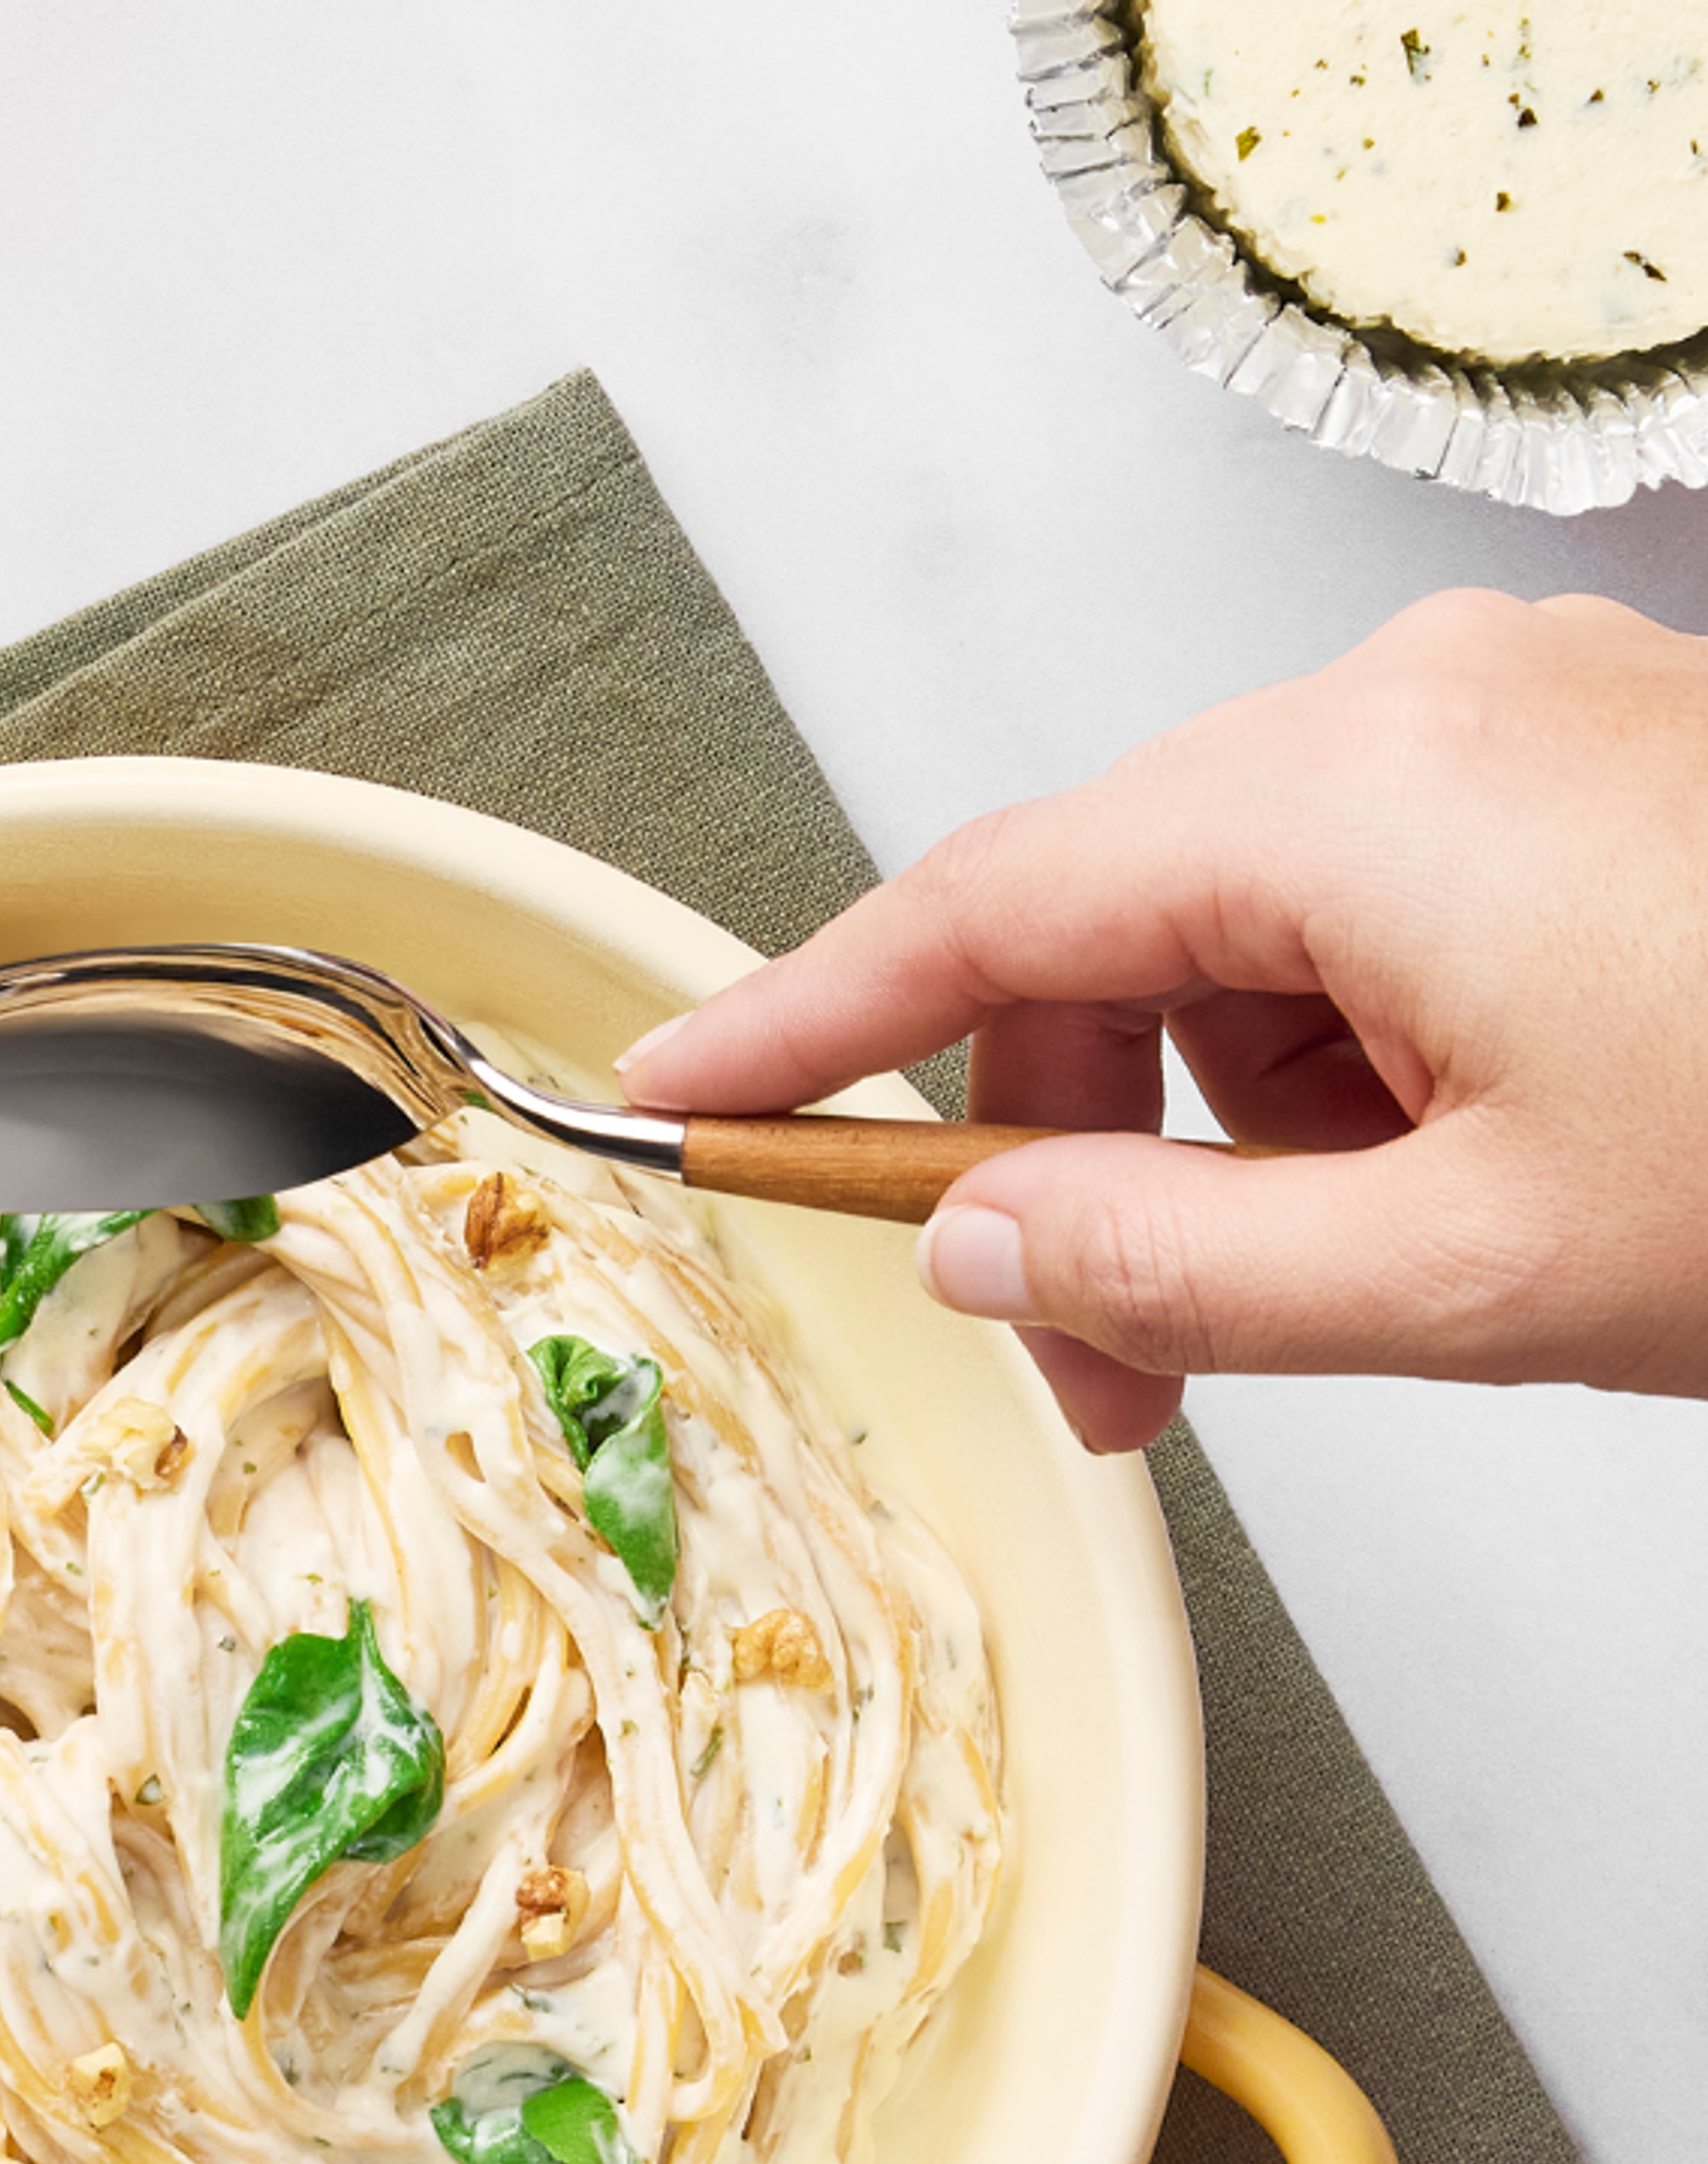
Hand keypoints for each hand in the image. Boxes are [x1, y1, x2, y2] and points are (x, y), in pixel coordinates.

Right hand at [615, 591, 1707, 1449]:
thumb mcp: (1471, 1273)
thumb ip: (1171, 1270)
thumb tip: (978, 1243)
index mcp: (1360, 798)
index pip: (985, 906)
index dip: (807, 1016)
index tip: (679, 1082)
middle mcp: (1412, 715)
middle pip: (1102, 925)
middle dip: (1058, 1150)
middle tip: (1087, 1366)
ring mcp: (1502, 729)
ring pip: (1223, 938)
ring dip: (1202, 1134)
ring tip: (1289, 1304)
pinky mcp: (1567, 779)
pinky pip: (1348, 921)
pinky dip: (1318, 1075)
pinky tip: (1405, 1190)